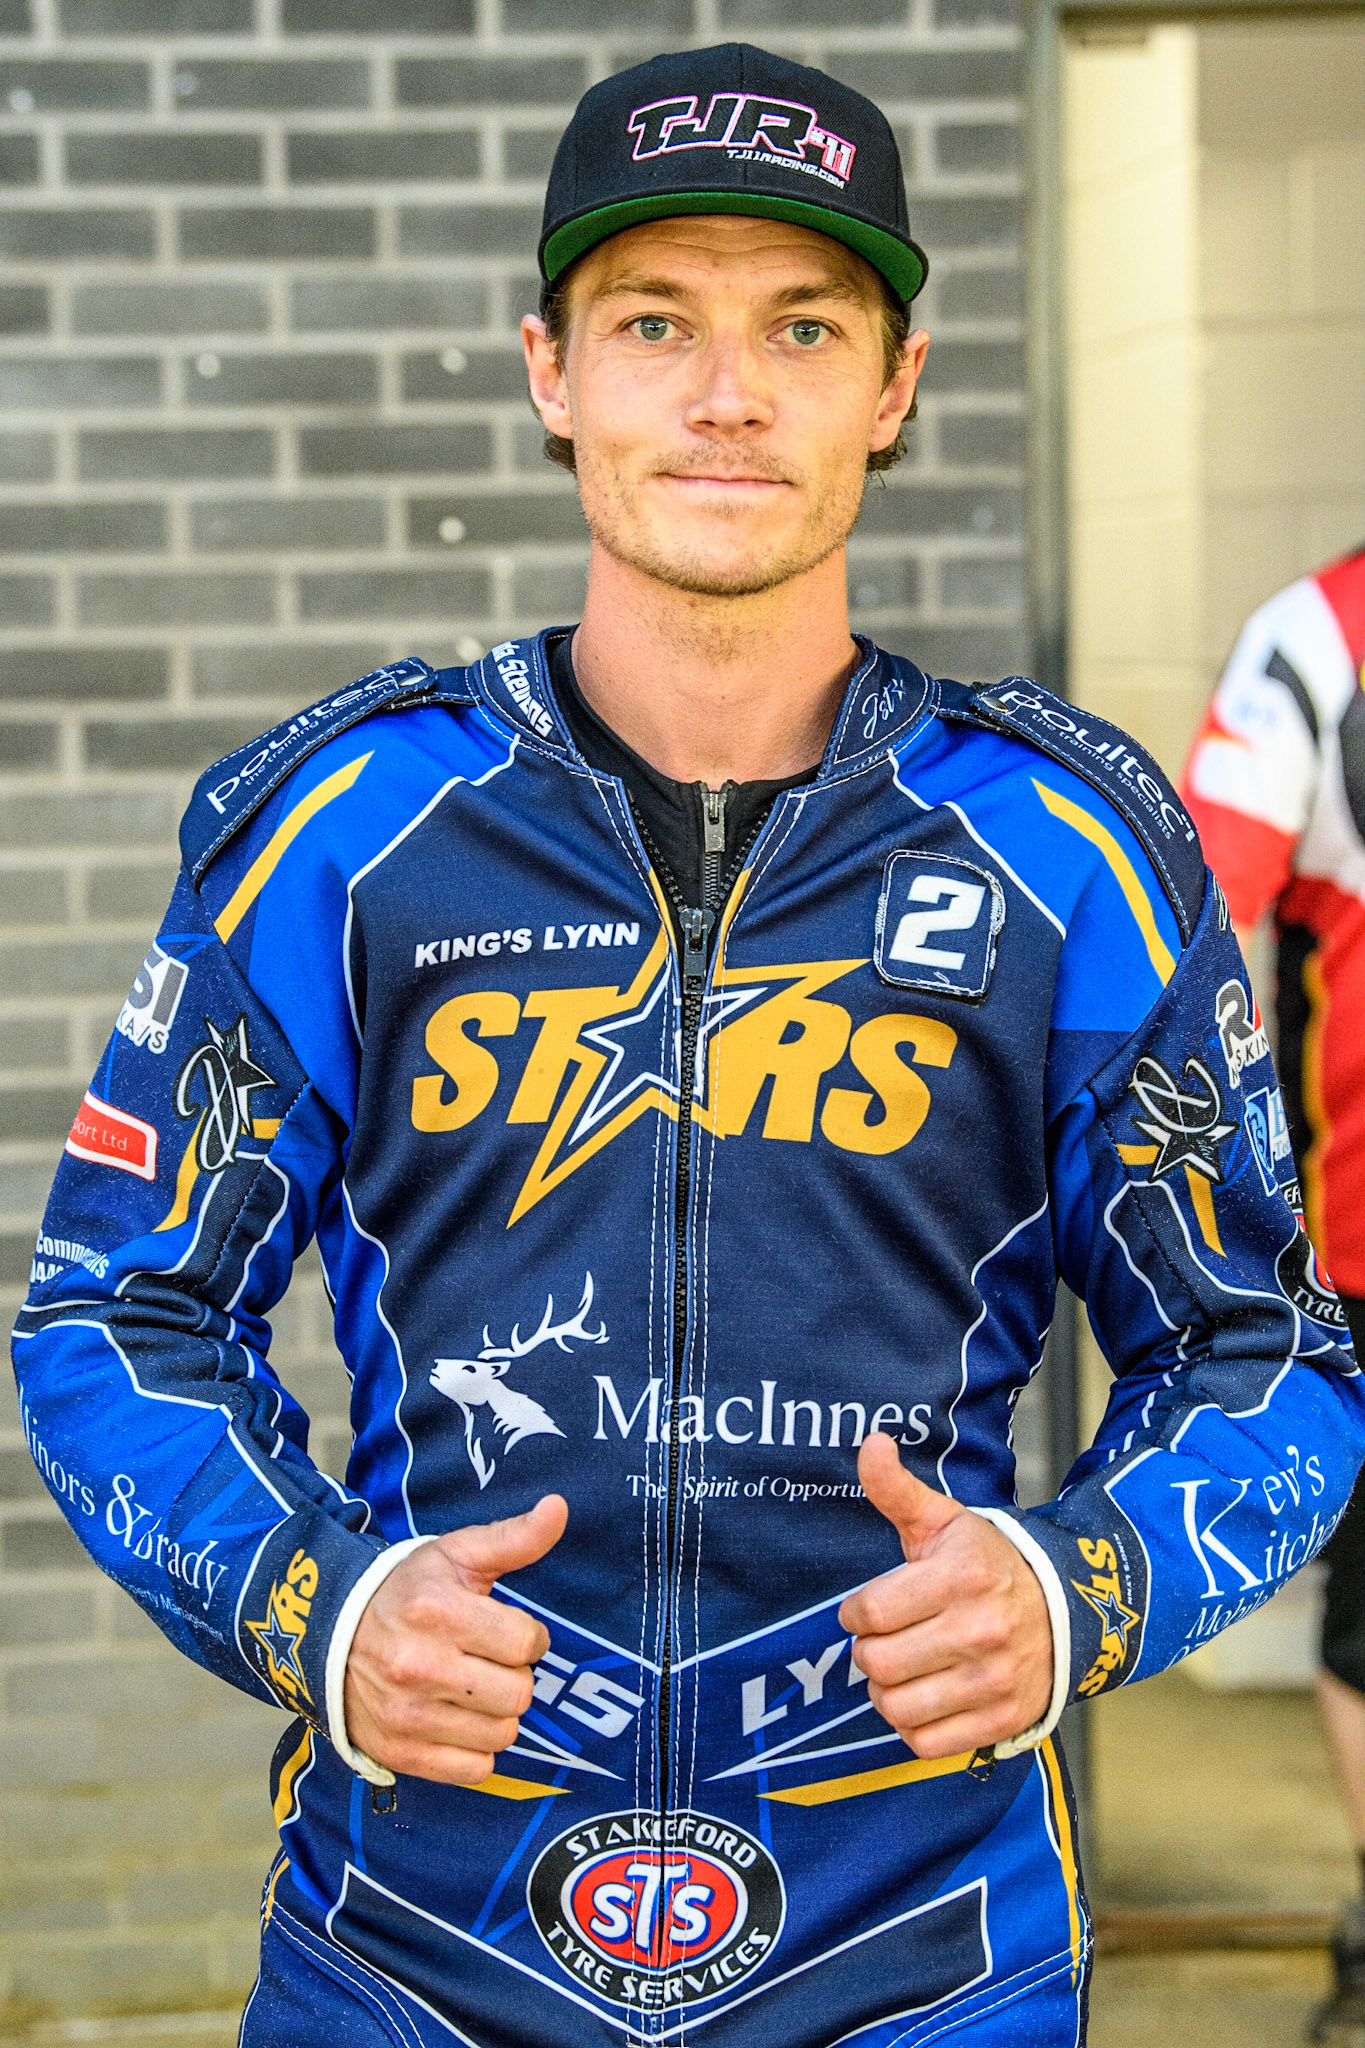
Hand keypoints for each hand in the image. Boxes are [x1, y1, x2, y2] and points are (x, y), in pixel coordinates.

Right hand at [344, 1494, 567, 1785]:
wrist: (332, 1636)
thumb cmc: (406, 1592)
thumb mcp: (456, 1555)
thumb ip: (514, 1537)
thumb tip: (559, 1507)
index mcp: (436, 1611)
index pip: (526, 1643)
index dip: (526, 1636)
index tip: (505, 1630)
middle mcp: (418, 1665)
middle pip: (519, 1693)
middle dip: (513, 1675)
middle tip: (486, 1660)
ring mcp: (406, 1715)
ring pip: (502, 1734)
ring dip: (496, 1713)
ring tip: (470, 1687)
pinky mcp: (400, 1753)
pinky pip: (475, 1770)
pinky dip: (475, 1750)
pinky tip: (457, 1719)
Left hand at [838, 1435, 1051, 1758]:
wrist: (1068, 1609)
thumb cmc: (990, 1563)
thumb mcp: (945, 1521)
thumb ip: (897, 1489)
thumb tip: (871, 1442)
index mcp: (961, 1576)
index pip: (870, 1611)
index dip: (856, 1612)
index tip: (868, 1608)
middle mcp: (979, 1630)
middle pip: (876, 1663)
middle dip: (868, 1650)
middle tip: (884, 1638)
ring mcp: (993, 1680)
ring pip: (895, 1707)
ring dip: (885, 1690)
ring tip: (901, 1668)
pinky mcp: (1002, 1720)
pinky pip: (925, 1742)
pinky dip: (913, 1724)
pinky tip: (924, 1696)